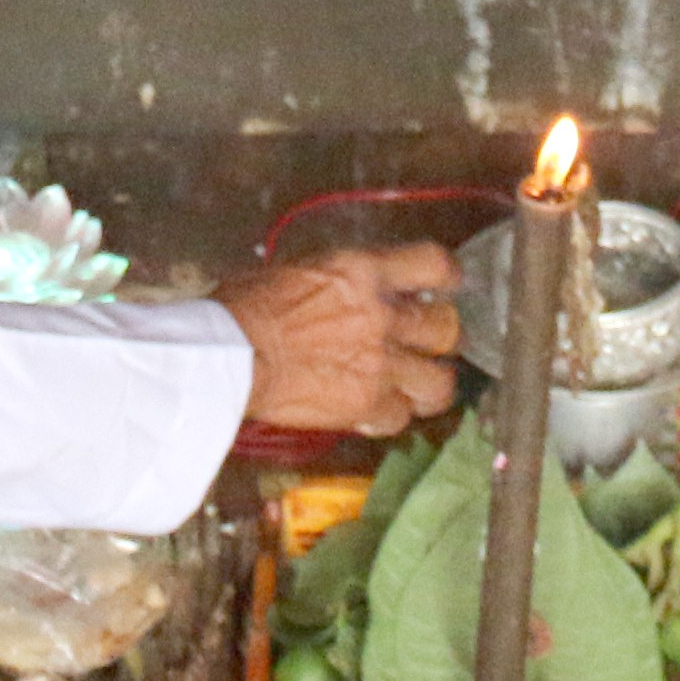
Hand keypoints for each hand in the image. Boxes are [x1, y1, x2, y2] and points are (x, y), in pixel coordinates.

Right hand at [212, 243, 461, 438]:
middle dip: (439, 337)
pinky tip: (374, 413)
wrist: (232, 355)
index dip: (448, 276)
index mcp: (362, 272)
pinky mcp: (366, 404)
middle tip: (428, 343)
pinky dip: (389, 417)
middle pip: (444, 328)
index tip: (447, 284)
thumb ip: (333, 283)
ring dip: (429, 385)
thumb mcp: (293, 272)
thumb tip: (338, 290)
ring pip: (438, 382)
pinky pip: (399, 417)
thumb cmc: (243, 309)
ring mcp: (379, 363)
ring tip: (418, 387)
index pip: (432, 263)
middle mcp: (381, 316)